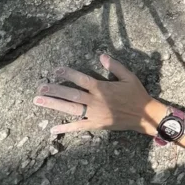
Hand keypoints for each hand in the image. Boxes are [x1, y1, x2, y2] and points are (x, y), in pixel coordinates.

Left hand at [33, 54, 164, 136]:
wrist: (145, 115)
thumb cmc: (137, 95)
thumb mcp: (129, 77)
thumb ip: (115, 66)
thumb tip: (102, 56)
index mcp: (102, 88)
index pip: (81, 79)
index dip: (68, 74)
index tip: (56, 70)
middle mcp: (96, 101)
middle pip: (71, 94)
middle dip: (54, 90)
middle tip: (40, 87)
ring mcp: (95, 114)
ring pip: (71, 109)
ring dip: (54, 104)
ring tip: (39, 101)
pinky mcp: (96, 125)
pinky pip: (78, 126)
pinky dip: (65, 128)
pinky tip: (52, 129)